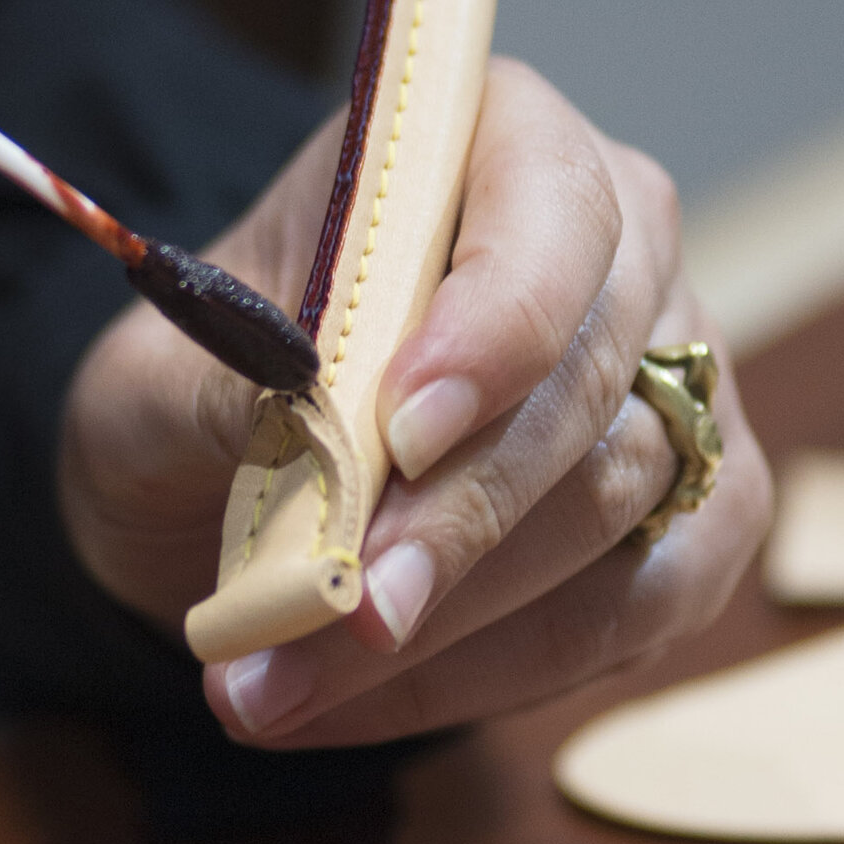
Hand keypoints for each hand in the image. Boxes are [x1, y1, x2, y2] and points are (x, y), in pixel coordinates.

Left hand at [56, 57, 770, 747]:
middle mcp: (621, 247)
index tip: (401, 429)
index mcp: (500, 141)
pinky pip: (636, 608)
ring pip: (620, 504)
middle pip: (591, 381)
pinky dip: (494, 673)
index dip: (495, 322)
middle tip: (343, 610)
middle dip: (458, 516)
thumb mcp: (151, 376)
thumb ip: (220, 384)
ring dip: (455, 619)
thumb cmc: (202, 387)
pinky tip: (360, 702)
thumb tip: (305, 422)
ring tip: (286, 683)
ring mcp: (675, 382)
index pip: (552, 209)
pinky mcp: (692, 515)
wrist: (215, 474)